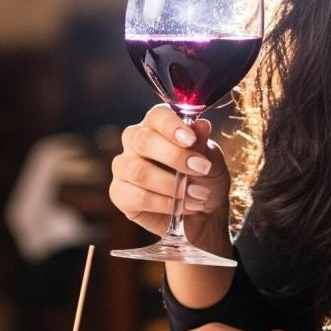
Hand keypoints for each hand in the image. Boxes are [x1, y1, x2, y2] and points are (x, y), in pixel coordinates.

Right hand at [108, 103, 231, 250]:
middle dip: (175, 157)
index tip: (191, 140)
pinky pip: (137, 197)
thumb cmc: (204, 179)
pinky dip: (164, 204)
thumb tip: (202, 125)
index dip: (172, 126)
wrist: (203, 215)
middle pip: (143, 141)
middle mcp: (134, 141)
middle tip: (202, 169)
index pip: (157, 116)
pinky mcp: (120, 194)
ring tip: (198, 195)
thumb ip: (202, 143)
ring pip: (139, 171)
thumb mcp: (210, 159)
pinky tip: (182, 208)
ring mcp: (124, 167)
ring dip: (172, 185)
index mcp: (156, 125)